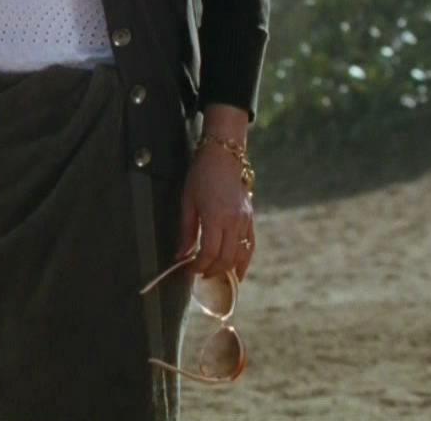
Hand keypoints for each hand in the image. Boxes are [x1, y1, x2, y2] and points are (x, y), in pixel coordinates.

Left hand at [177, 140, 254, 281]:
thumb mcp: (187, 201)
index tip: (188, 269)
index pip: (209, 253)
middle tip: (199, 274)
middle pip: (225, 258)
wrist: (224, 154)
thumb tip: (180, 255)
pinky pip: (250, 245)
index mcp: (216, 217)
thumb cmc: (201, 175)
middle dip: (211, 271)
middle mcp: (234, 221)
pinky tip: (238, 272)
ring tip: (214, 275)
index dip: (198, 266)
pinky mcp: (250, 218)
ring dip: (227, 269)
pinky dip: (244, 261)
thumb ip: (186, 231)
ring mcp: (245, 220)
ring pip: (240, 255)